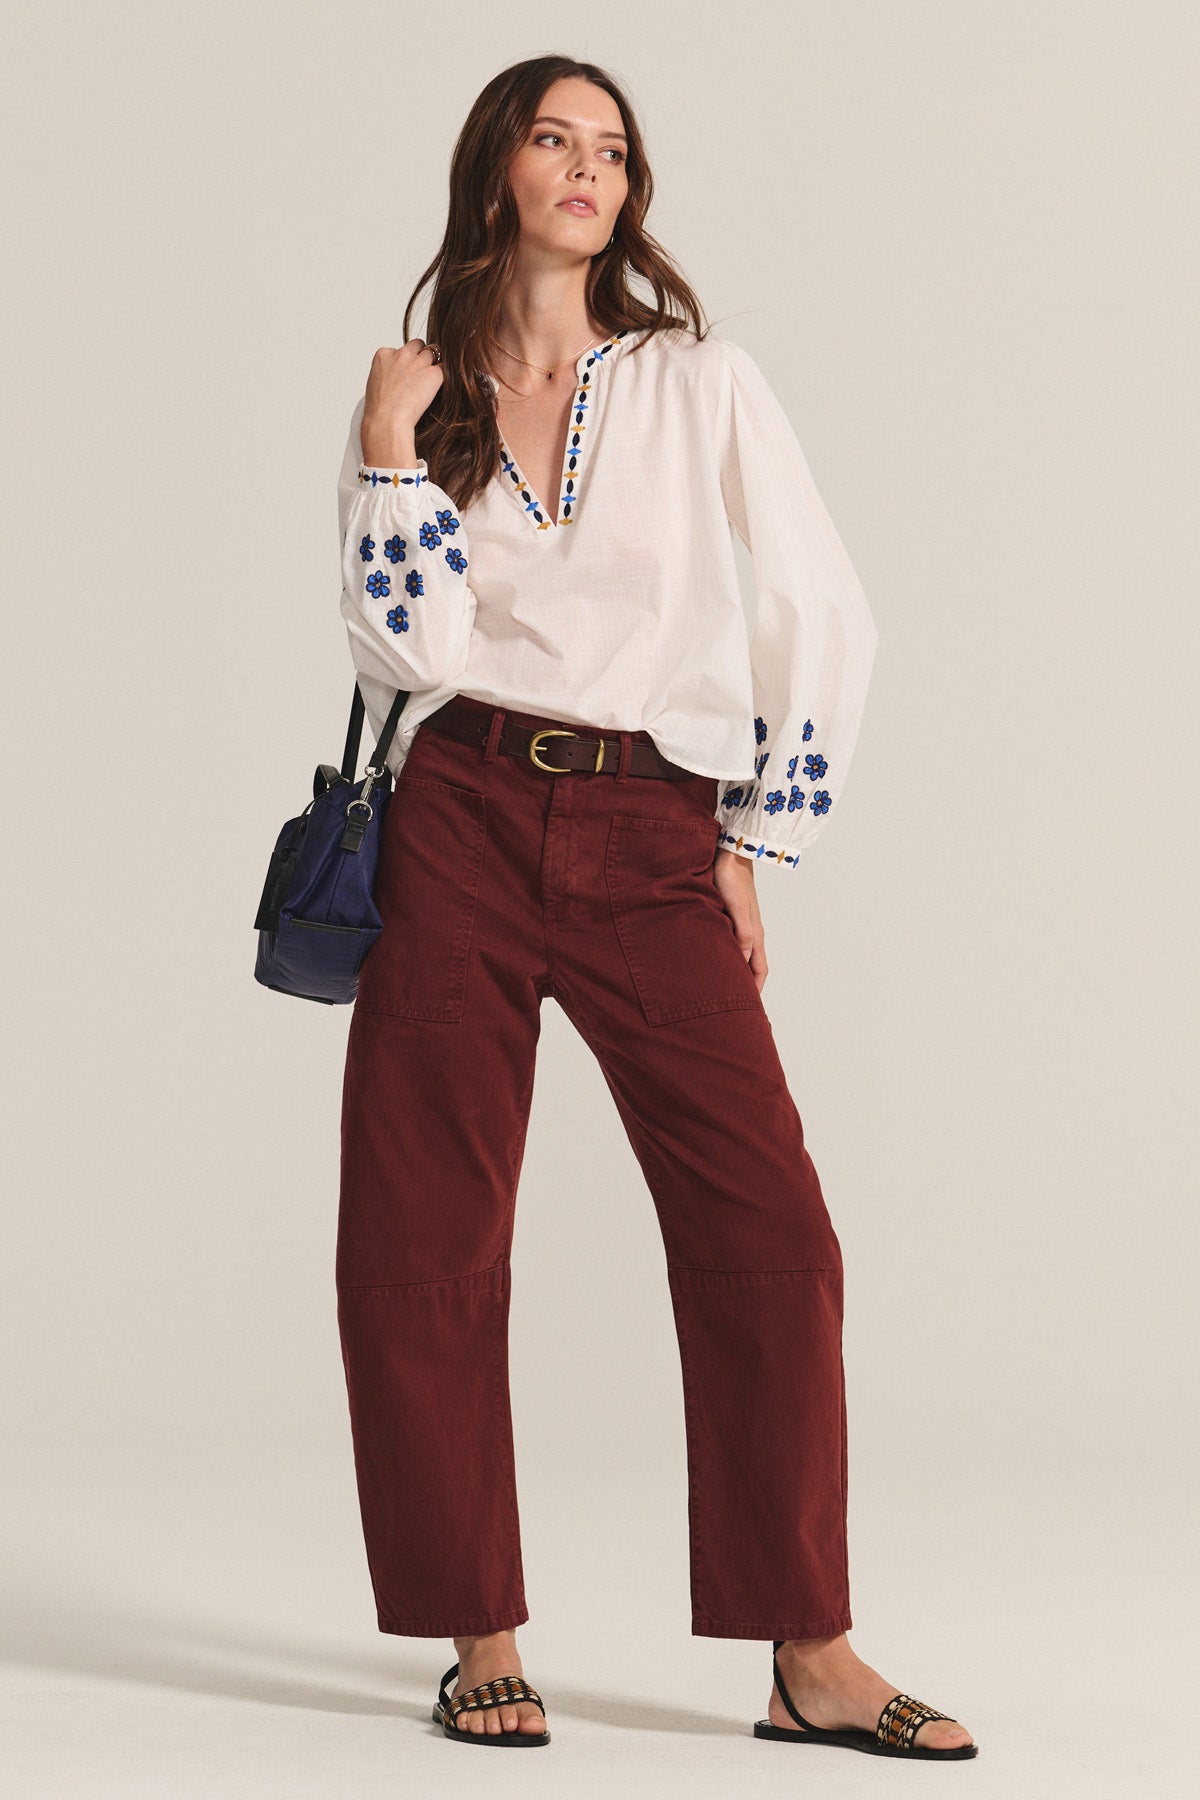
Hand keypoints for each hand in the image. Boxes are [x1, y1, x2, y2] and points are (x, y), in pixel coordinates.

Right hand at [361, 340, 444, 465]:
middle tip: (421, 374)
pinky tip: (438, 387)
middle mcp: (401, 354)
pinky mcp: (433, 374)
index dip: (405, 362)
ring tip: (430, 381)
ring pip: (433, 352)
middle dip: (420, 355)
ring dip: (433, 364)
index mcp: (384, 354)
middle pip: (417, 345)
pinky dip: (443, 376)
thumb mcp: (375, 382)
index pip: (399, 349)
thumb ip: (388, 372)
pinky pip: (445, 368)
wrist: (386, 420)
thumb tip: (397, 375)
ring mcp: (418, 363)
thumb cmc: (379, 409)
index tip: (405, 375)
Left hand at [713, 850, 767, 991]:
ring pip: (742, 953)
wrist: (731, 851)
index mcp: (755, 933)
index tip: (749, 1009)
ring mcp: (742, 922)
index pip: (759, 969)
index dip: (756, 989)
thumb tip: (742, 960)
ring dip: (736, 969)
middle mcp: (751, 931)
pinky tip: (715, 956)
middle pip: (751, 964)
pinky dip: (727, 954)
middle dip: (746, 984)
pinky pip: (732, 941)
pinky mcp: (731, 914)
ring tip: (723, 984)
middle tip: (734, 1002)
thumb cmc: (732, 878)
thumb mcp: (737, 909)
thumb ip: (741, 934)